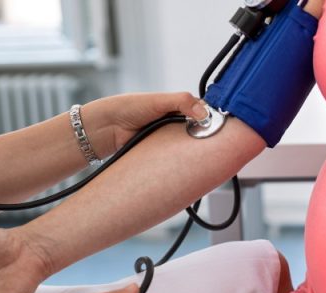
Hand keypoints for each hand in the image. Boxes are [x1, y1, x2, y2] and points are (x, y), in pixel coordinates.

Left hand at [81, 92, 208, 158]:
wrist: (108, 127)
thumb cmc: (129, 107)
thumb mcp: (159, 100)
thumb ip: (183, 102)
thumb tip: (204, 113)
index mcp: (176, 106)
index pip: (201, 110)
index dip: (210, 117)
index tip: (218, 124)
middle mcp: (174, 121)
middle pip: (198, 129)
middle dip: (205, 134)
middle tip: (213, 140)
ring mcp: (169, 137)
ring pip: (188, 144)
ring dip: (193, 147)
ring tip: (203, 151)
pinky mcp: (162, 152)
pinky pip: (177, 156)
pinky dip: (182, 157)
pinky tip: (187, 159)